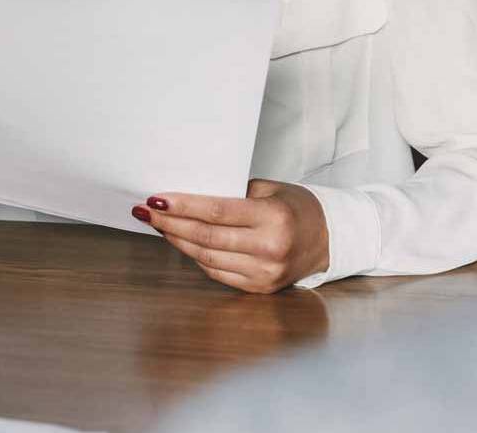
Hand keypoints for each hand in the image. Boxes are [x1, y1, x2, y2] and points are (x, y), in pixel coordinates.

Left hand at [133, 180, 329, 293]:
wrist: (329, 239)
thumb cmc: (296, 207)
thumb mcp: (270, 189)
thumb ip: (233, 192)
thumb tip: (188, 195)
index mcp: (274, 217)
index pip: (217, 212)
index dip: (183, 207)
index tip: (156, 200)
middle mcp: (270, 248)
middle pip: (207, 237)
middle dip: (171, 224)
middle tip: (147, 212)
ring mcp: (265, 272)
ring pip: (207, 257)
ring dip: (178, 241)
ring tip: (160, 226)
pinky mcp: (260, 288)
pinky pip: (217, 273)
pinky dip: (196, 258)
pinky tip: (183, 243)